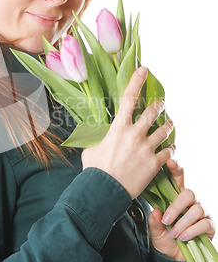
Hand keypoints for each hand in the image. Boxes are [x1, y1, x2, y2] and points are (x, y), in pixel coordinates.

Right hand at [81, 67, 174, 198]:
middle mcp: (134, 135)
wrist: (104, 191)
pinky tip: (169, 148)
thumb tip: (96, 134)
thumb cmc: (95, 170)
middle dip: (159, 105)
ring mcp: (146, 149)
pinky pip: (169, 151)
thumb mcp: (91, 148)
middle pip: (153, 111)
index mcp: (118, 128)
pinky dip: (171, 148)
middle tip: (160, 104)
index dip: (136, 81)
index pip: (128, 98)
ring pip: (165, 130)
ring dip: (168, 126)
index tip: (143, 70)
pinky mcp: (155, 163)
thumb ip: (98, 138)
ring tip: (168, 125)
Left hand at [148, 159, 215, 260]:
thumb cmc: (164, 239)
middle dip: (176, 206)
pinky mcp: (209, 226)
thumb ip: (154, 221)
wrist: (173, 259)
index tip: (169, 162)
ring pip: (196, 209)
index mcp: (176, 198)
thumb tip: (156, 211)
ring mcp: (201, 213)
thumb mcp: (155, 230)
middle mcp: (191, 203)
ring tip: (174, 233)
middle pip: (189, 193)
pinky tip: (183, 237)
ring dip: (183, 222)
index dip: (175, 169)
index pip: (178, 179)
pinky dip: (192, 231)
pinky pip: (204, 224)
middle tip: (166, 219)